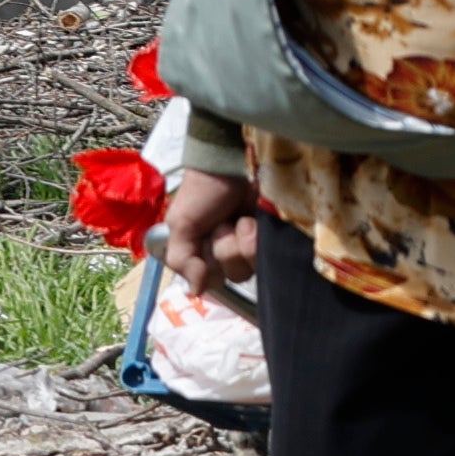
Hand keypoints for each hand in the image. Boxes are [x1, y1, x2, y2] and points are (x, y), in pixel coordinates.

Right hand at [157, 166, 264, 295]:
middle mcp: (232, 254)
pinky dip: (260, 236)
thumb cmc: (201, 193)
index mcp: (207, 256)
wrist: (227, 164)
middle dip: (227, 249)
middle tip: (223, 225)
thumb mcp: (180, 226)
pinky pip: (272, 253)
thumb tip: (196, 291)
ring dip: (244, 241)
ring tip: (241, 220)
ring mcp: (255, 245)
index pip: (213, 282)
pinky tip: (254, 220)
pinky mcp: (274, 235)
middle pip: (237, 275)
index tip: (203, 244)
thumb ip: (182, 260)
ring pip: (255, 265)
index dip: (209, 266)